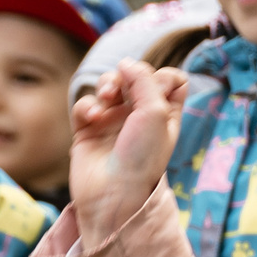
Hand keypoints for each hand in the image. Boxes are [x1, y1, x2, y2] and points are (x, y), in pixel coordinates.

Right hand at [69, 61, 188, 240]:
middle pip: (134, 77)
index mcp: (165, 115)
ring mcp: (113, 123)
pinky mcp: (88, 131)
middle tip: (121, 90)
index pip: (170, 80)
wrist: (112, 194)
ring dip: (106, 85)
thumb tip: (126, 62)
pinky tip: (92, 118)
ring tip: (106, 100)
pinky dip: (87, 106)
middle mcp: (140, 117)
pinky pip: (85, 105)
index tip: (156, 88)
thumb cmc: (142, 158)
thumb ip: (144, 79)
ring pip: (108, 86)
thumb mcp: (155, 112)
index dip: (163, 76)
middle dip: (127, 76)